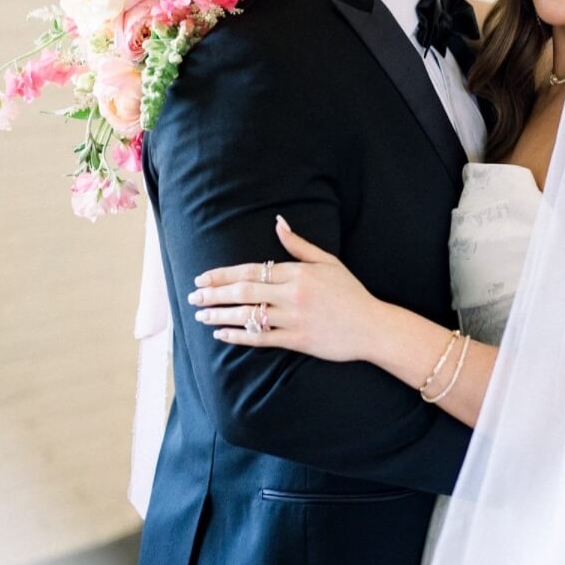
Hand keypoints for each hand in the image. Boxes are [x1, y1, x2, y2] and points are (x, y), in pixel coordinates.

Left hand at [188, 216, 381, 362]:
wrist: (372, 327)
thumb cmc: (350, 293)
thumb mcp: (328, 262)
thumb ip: (299, 245)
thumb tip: (278, 223)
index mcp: (298, 272)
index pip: (251, 270)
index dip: (223, 274)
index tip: (203, 277)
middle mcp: (293, 294)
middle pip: (243, 292)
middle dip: (214, 294)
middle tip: (193, 296)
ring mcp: (294, 319)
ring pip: (248, 315)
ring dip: (219, 315)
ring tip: (200, 315)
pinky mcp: (296, 340)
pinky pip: (260, 337)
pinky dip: (237, 335)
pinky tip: (221, 334)